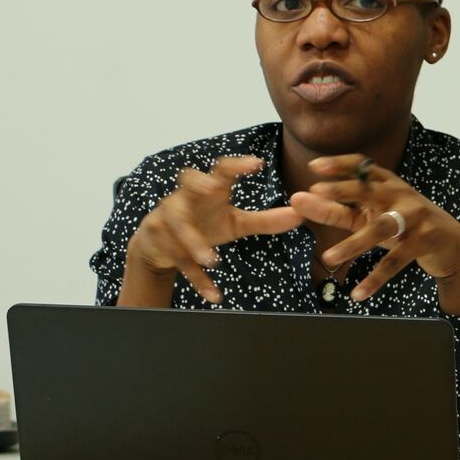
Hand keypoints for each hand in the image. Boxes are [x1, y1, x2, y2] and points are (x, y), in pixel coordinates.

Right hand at [122, 156, 303, 304]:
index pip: (221, 169)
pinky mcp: (161, 243)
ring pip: (179, 226)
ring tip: (214, 260)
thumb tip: (300, 216)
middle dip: (199, 184)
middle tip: (214, 188)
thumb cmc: (203, 224)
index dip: (237, 166)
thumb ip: (265, 220)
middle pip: (187, 181)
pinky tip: (215, 296)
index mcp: (208, 190)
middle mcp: (186, 198)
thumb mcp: (235, 223)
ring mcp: (168, 219)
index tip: (257, 164)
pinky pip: (180, 262)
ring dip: (195, 243)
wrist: (158, 245)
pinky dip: (198, 280)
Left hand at [289, 154, 459, 314]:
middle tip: (316, 192)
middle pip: (370, 190)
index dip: (339, 164)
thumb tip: (297, 200)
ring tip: (328, 257)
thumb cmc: (403, 224)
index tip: (315, 167)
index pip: (362, 166)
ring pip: (380, 228)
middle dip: (344, 190)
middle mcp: (400, 195)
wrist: (450, 243)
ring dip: (354, 243)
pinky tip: (358, 293)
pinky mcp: (423, 242)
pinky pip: (395, 261)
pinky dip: (375, 279)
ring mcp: (414, 218)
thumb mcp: (370, 215)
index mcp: (386, 183)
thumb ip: (334, 209)